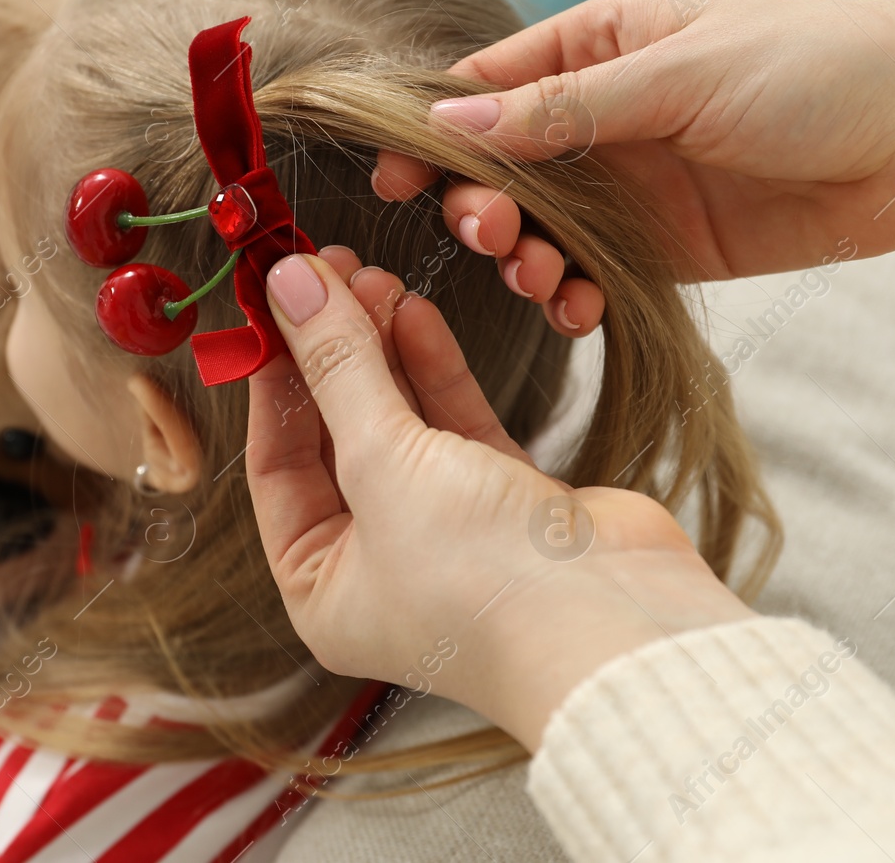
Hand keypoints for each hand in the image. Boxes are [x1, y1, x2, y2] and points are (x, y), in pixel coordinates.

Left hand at [245, 247, 752, 749]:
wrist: (621, 621)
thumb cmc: (484, 581)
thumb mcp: (384, 464)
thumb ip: (337, 368)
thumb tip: (288, 287)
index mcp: (322, 590)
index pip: (275, 464)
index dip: (274, 377)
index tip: (275, 299)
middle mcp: (378, 565)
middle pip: (336, 436)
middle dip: (333, 353)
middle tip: (327, 273)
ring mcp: (446, 532)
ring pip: (399, 422)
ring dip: (384, 350)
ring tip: (373, 278)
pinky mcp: (508, 500)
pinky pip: (456, 424)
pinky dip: (436, 369)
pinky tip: (416, 314)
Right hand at [379, 0, 894, 318]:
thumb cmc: (812, 67)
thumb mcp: (679, 76)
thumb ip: (566, 110)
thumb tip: (450, 121)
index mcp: (601, 46)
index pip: (490, 87)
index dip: (434, 131)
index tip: (392, 178)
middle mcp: (606, 118)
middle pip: (505, 168)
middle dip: (483, 205)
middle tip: (489, 232)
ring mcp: (636, 187)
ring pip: (544, 231)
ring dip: (525, 259)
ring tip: (540, 277)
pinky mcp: (670, 248)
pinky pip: (597, 276)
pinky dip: (575, 298)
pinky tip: (578, 309)